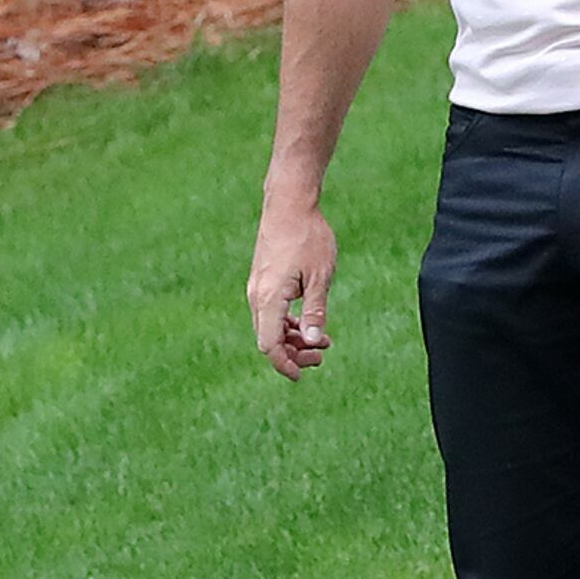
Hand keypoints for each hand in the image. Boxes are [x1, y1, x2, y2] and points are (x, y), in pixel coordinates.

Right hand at [249, 201, 338, 380]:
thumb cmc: (308, 237)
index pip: (269, 345)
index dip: (285, 364)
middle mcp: (257, 296)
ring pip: (269, 326)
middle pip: (268, 339)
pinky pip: (270, 311)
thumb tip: (313, 341)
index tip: (303, 374)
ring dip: (292, 338)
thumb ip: (315, 312)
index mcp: (269, 299)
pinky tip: (307, 321)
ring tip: (322, 340)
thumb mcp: (320, 277)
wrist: (289, 204)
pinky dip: (287, 322)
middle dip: (294, 353)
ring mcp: (257, 287)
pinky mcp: (262, 279)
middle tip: (322, 354)